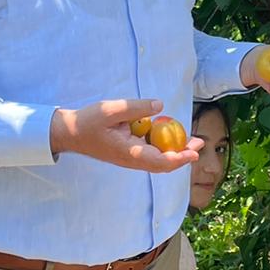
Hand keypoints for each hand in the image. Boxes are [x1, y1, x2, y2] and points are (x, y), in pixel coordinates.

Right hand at [50, 98, 201, 172]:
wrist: (69, 133)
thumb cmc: (89, 121)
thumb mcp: (112, 109)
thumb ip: (137, 108)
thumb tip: (160, 106)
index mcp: (129, 153)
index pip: (160, 162)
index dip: (180, 158)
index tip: (195, 152)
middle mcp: (132, 159)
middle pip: (163, 163)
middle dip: (183, 155)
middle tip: (200, 143)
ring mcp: (130, 158)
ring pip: (158, 159)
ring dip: (175, 150)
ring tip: (191, 139)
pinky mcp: (128, 152)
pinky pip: (150, 152)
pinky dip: (162, 144)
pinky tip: (167, 131)